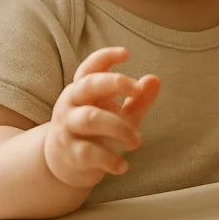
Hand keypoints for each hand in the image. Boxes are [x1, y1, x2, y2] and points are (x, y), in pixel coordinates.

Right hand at [43, 47, 160, 188]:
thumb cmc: (96, 130)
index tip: (126, 53)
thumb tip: (155, 79)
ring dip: (120, 128)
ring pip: (91, 118)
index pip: (89, 68)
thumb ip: (137, 98)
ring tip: (137, 141)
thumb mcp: (118, 112)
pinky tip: (123, 166)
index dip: (105, 57)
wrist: (63, 163)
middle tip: (137, 90)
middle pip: (88, 85)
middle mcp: (71, 104)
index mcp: (82, 90)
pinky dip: (110, 160)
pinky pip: (89, 153)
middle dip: (115, 82)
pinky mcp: (69, 153)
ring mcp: (67, 128)